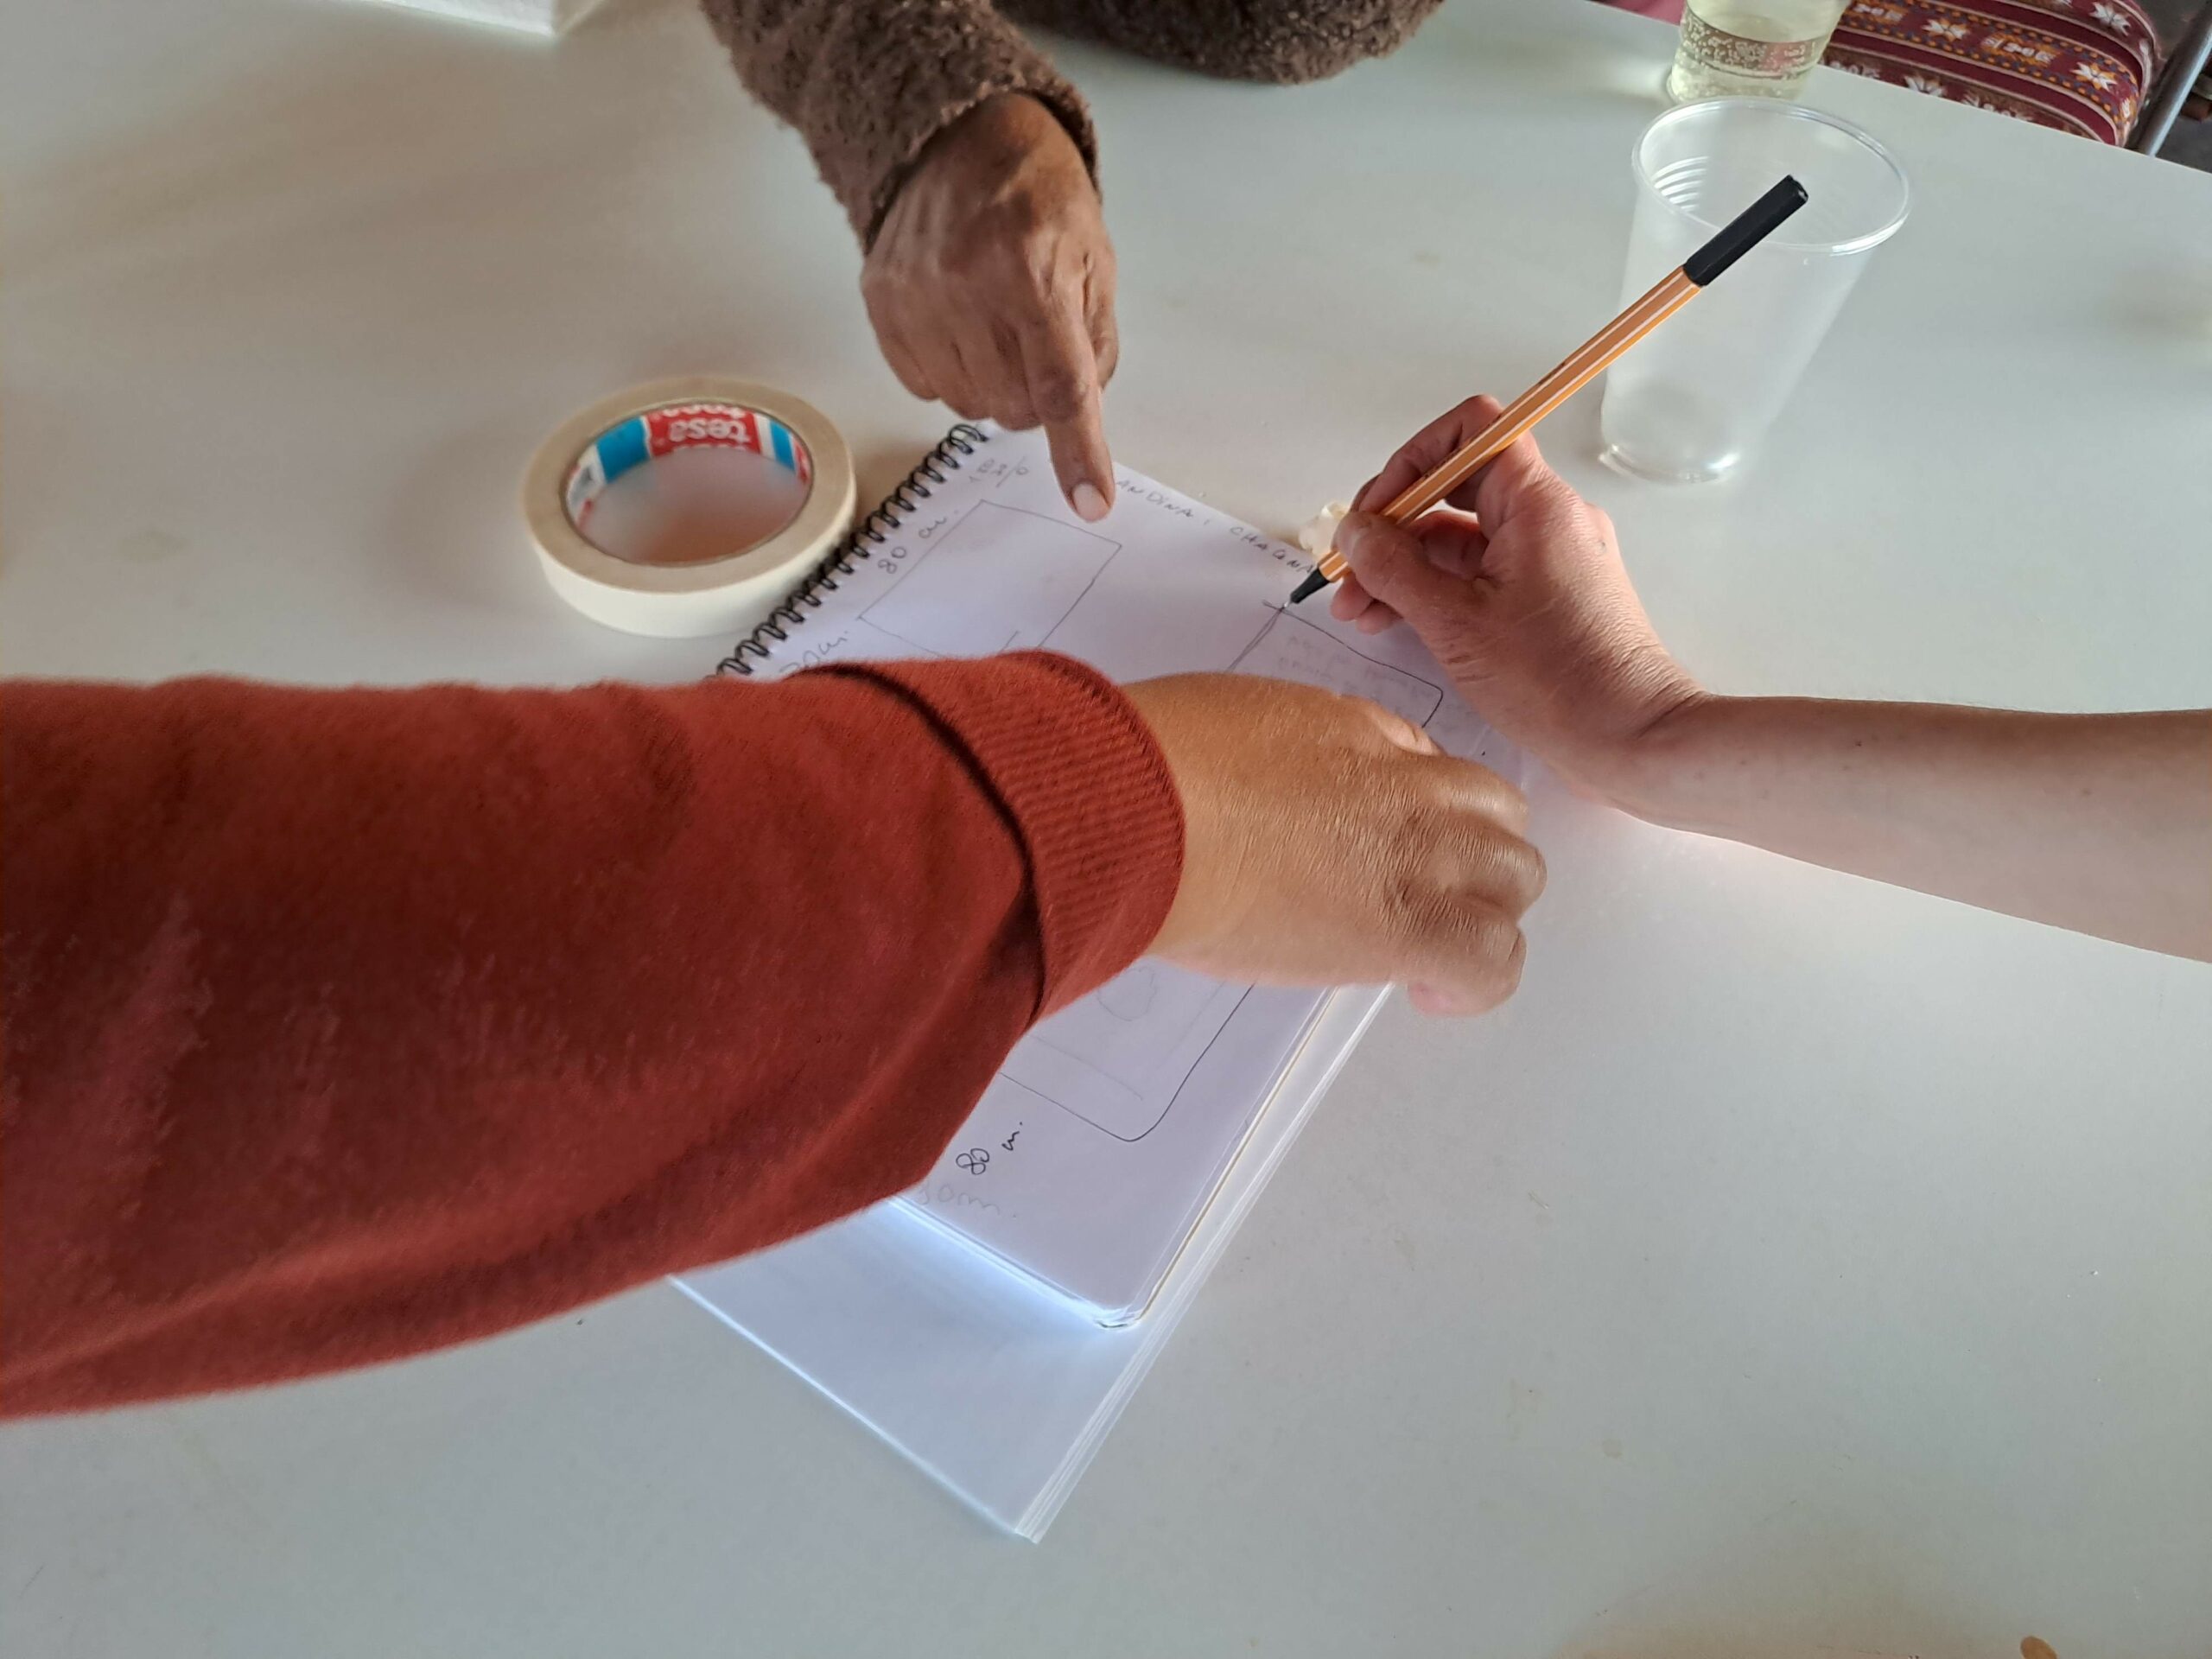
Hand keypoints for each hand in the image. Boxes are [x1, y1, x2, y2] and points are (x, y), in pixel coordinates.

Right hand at [863, 94, 1117, 520]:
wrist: (956, 136)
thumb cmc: (1037, 196)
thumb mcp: (1094, 259)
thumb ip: (1095, 344)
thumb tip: (1084, 420)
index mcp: (1033, 272)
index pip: (1061, 387)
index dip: (1078, 452)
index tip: (1091, 501)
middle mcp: (967, 287)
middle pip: (1013, 407)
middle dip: (1036, 396)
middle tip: (1038, 346)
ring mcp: (915, 297)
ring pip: (968, 404)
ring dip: (993, 384)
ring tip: (997, 326)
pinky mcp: (881, 303)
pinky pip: (923, 386)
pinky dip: (950, 371)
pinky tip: (959, 325)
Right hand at [1124, 674, 1542, 1015]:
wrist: (1147, 811)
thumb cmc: (1160, 765)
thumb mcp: (1237, 720)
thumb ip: (1288, 755)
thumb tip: (1285, 793)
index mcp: (1364, 734)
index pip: (1435, 768)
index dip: (1419, 810)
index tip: (1379, 844)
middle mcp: (1409, 789)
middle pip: (1498, 817)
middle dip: (1469, 856)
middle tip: (1412, 896)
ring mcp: (1419, 856)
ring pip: (1517, 880)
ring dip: (1482, 913)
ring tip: (1427, 950)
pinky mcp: (1407, 928)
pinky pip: (1491, 962)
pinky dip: (1477, 982)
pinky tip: (1428, 992)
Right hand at [1328, 395, 1704, 798]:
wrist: (1631, 740)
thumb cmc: (1554, 680)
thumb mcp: (1454, 622)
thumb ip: (1394, 568)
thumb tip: (1354, 532)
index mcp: (1536, 503)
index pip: (1471, 432)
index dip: (1412, 460)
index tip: (1374, 513)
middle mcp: (1548, 518)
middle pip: (1456, 489)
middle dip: (1392, 526)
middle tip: (1347, 574)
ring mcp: (1549, 559)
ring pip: (1461, 538)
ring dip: (1404, 566)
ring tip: (1358, 612)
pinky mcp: (1547, 598)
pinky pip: (1480, 574)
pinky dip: (1435, 591)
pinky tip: (1394, 622)